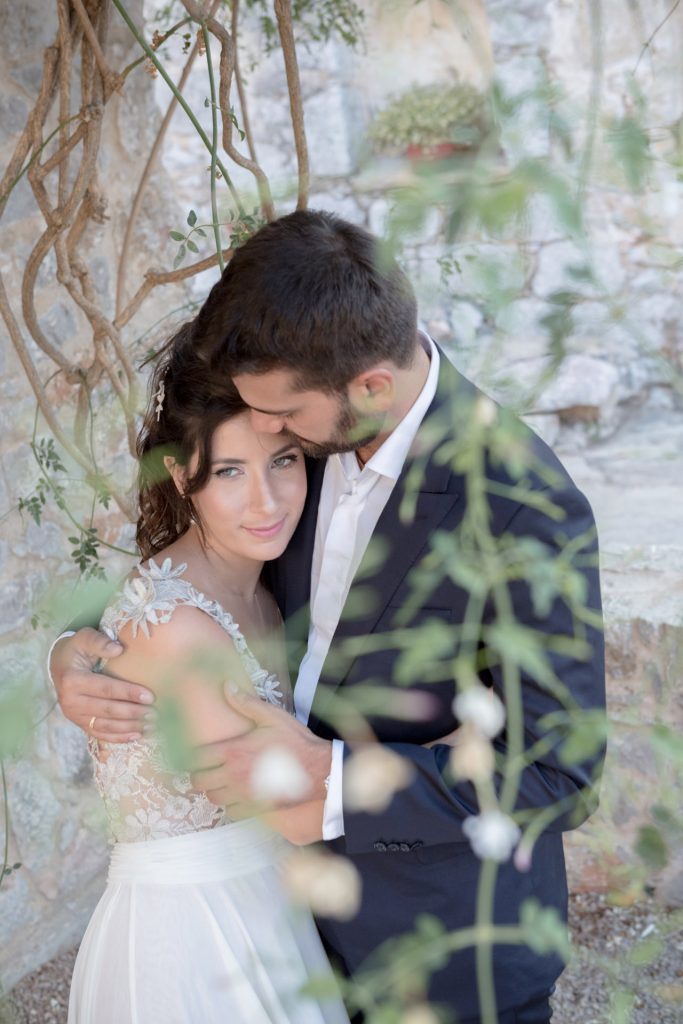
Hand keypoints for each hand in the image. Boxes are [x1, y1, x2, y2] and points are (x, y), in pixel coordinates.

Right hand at [51, 628, 154, 742]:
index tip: (150, 696)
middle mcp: (70, 701)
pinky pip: (99, 733)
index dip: (128, 693)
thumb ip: (100, 641)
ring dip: (129, 727)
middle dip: (133, 713)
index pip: (106, 689)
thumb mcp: (84, 638)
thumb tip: (118, 649)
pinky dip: (119, 737)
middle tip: (155, 713)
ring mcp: (74, 715)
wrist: (59, 665)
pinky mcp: (79, 723)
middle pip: (107, 710)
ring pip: (105, 726)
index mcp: (72, 680)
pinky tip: (136, 735)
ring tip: (151, 724)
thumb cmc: (77, 649)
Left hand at [190, 689, 331, 814]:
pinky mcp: (255, 808)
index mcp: (233, 751)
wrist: (318, 769)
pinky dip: (230, 805)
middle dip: (199, 776)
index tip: (194, 755)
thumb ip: (245, 702)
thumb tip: (226, 686)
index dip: (191, 758)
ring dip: (213, 791)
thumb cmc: (295, 741)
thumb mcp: (271, 716)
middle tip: (205, 770)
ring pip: (213, 799)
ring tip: (220, 782)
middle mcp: (233, 775)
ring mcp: (243, 794)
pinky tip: (237, 795)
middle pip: (199, 782)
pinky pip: (231, 812)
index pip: (196, 759)